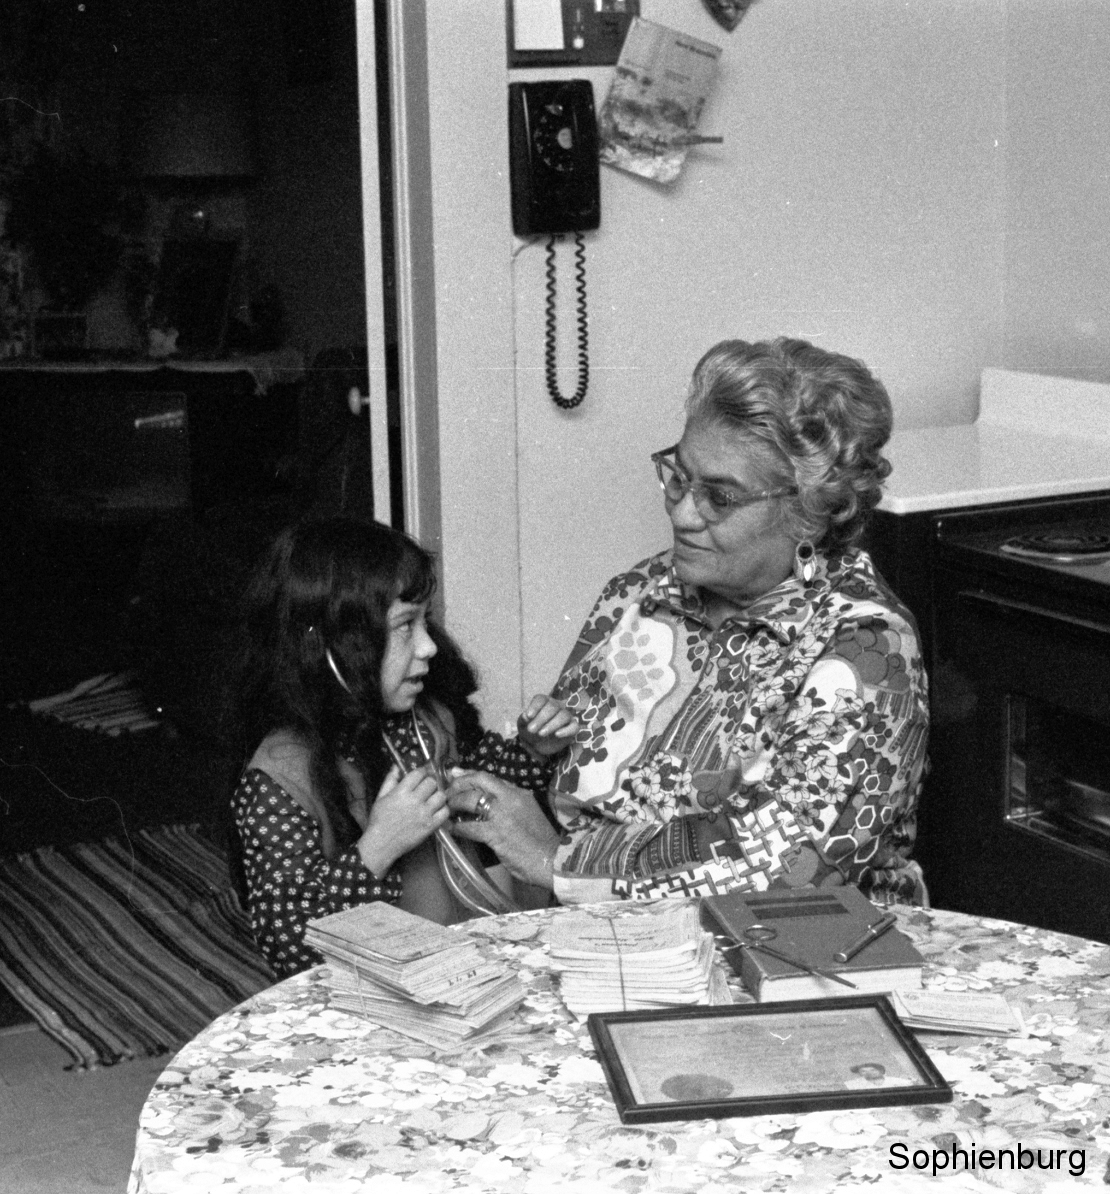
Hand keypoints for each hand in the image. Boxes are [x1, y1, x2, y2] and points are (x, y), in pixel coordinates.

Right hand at [358, 764, 449, 877]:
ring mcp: (424, 814)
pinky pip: (445, 812)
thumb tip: (396, 766)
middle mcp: (414, 801)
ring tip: (432, 798)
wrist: (381, 845)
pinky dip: (443, 809)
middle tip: (427, 787)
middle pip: (432, 782)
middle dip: (430, 782)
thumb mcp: (380, 797)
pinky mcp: (430, 826)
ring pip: (441, 795)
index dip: (422, 771)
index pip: (419, 773)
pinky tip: (436, 810)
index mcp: (401, 792)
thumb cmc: (379, 821)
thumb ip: (390, 780)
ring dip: (438, 795)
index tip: (423, 774)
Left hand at [446, 771, 560, 889]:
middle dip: (459, 783)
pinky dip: (458, 827)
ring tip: (448, 808)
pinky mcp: (495, 833)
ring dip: (455, 803)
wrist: (551, 860)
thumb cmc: (541, 840)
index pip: (490, 777)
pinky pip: (469, 827)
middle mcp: (510, 798)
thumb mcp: (529, 813)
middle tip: (448, 791)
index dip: (470, 775)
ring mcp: (502, 815)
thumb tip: (490, 801)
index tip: (457, 775)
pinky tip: (452, 829)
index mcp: (519, 793)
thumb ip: (511, 804)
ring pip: (471, 800)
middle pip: (479, 781)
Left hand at [517, 694, 577, 758]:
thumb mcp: (523, 725)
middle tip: (531, 730)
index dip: (535, 706)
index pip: (541, 699)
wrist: (537, 745)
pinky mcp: (572, 728)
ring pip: (564, 715)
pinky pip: (574, 727)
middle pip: (552, 707)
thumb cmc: (531, 730)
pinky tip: (557, 734)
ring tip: (541, 733)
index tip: (528, 716)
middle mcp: (557, 706)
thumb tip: (525, 716)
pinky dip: (566, 730)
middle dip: (541, 718)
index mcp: (544, 702)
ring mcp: (566, 716)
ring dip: (552, 725)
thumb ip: (523, 720)